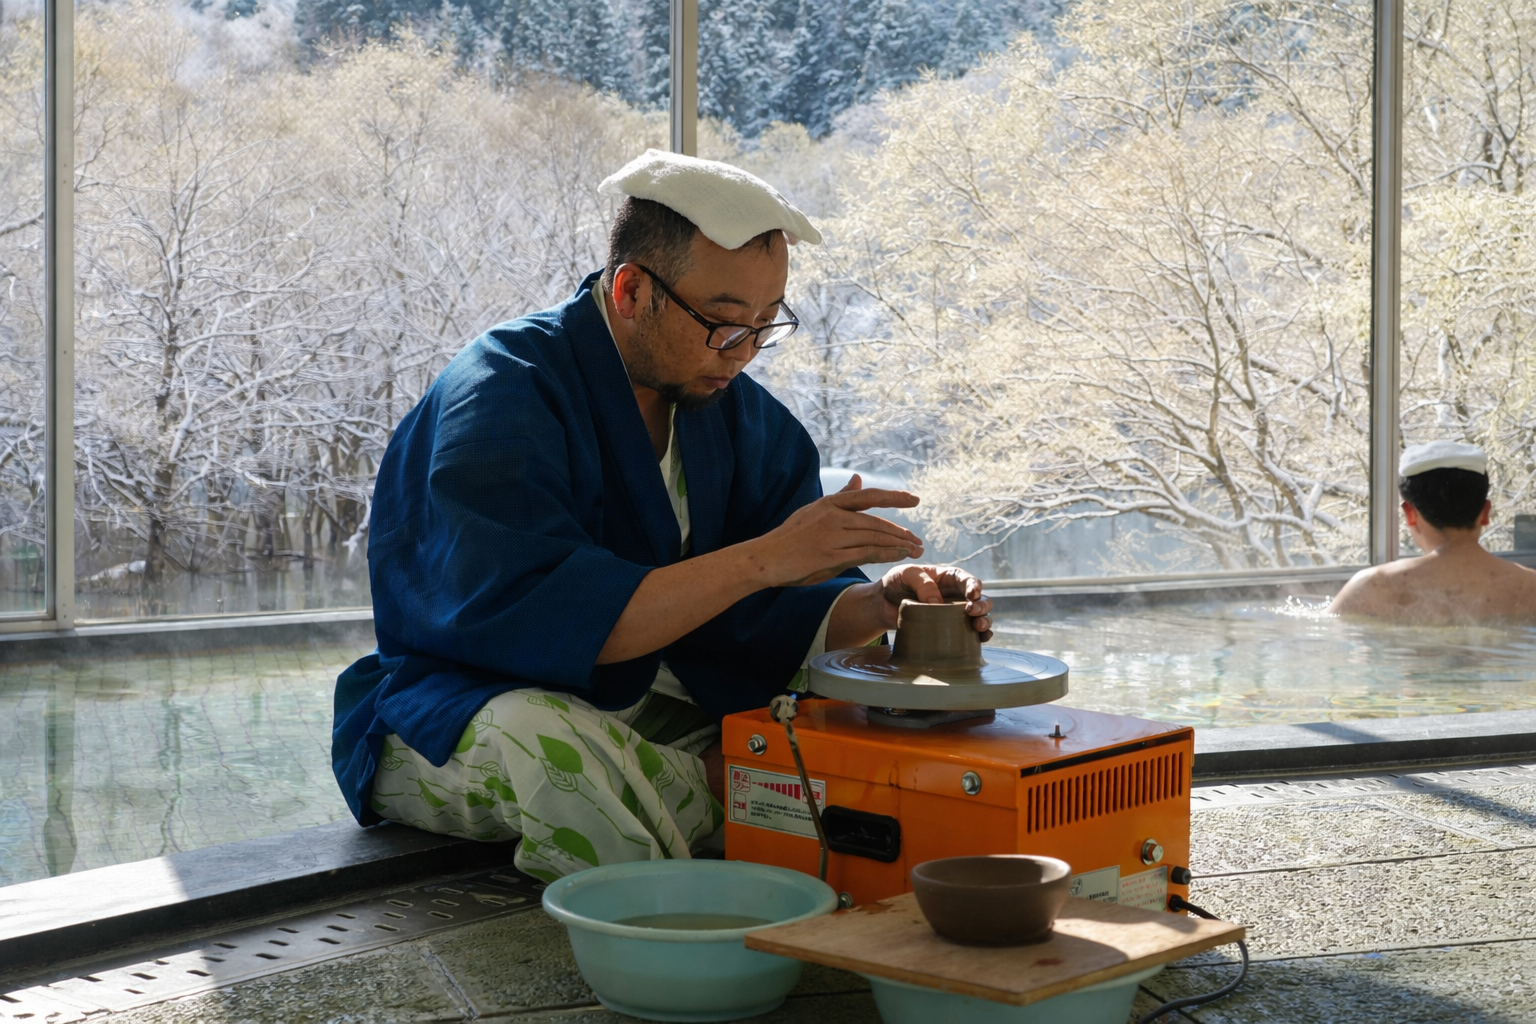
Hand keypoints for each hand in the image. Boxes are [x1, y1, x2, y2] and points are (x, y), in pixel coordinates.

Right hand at [751, 474, 924, 586]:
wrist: (766, 558)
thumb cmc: (791, 537)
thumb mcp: (814, 511)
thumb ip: (840, 497)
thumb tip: (858, 478)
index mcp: (830, 504)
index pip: (868, 497)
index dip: (893, 497)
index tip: (914, 500)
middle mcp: (833, 516)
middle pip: (876, 522)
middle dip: (901, 532)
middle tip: (919, 540)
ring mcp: (831, 536)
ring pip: (874, 537)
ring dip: (899, 544)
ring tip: (915, 551)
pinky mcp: (830, 556)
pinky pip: (866, 553)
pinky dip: (886, 554)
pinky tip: (899, 556)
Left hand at [875, 564, 992, 641]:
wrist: (882, 604)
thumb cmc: (895, 583)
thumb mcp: (906, 574)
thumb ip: (922, 584)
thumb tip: (937, 603)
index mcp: (948, 578)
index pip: (967, 580)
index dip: (975, 586)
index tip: (972, 594)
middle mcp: (955, 595)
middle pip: (980, 599)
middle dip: (982, 605)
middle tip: (972, 611)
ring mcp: (954, 614)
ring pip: (979, 617)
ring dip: (984, 621)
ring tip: (978, 627)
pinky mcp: (949, 630)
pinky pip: (970, 634)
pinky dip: (979, 638)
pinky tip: (979, 640)